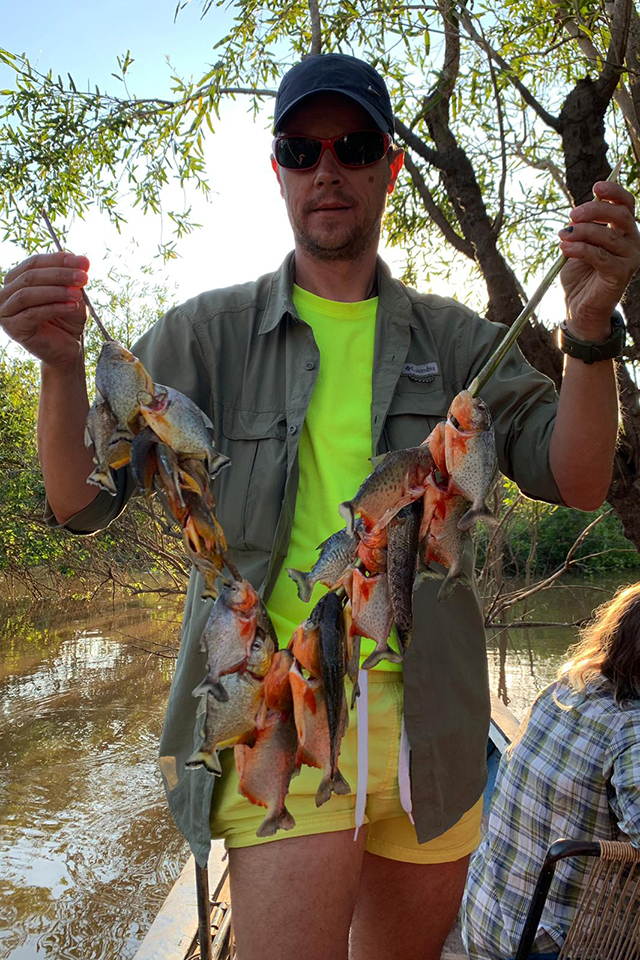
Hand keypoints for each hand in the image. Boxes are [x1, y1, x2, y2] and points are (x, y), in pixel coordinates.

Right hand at [0, 251, 89, 369]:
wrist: (68, 349)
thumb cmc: (67, 319)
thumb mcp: (73, 293)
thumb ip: (74, 277)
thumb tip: (83, 259)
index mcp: (16, 280)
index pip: (33, 263)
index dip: (57, 260)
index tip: (81, 261)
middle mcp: (5, 294)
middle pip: (29, 277)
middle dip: (59, 274)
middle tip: (83, 277)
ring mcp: (6, 312)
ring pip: (27, 294)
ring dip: (55, 291)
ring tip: (78, 293)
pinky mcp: (14, 329)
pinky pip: (32, 314)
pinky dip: (54, 307)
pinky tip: (72, 306)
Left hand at [559, 181, 639, 340]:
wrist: (579, 306)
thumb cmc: (580, 274)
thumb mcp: (578, 244)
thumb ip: (582, 227)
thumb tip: (578, 212)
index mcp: (624, 230)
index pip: (626, 204)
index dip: (614, 192)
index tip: (597, 186)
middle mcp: (632, 241)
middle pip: (620, 215)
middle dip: (595, 210)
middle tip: (572, 214)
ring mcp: (629, 258)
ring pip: (608, 236)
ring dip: (582, 232)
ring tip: (562, 235)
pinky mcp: (620, 274)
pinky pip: (600, 255)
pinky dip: (580, 249)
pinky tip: (564, 248)